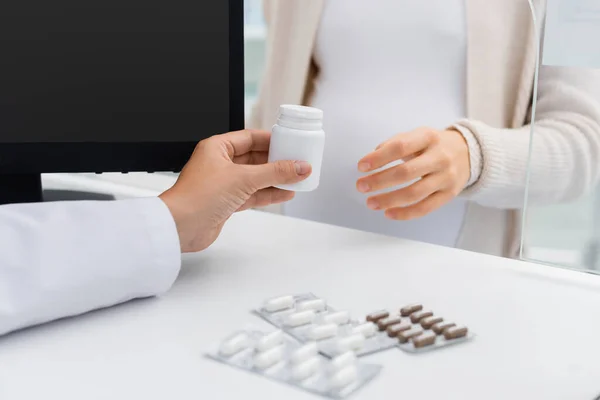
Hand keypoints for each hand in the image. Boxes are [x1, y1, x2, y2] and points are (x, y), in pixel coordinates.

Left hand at [159, 129, 310, 252]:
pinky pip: (252, 194)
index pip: (249, 137)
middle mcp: (218, 163)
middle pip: (254, 158)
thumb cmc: (197, 196)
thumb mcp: (244, 178)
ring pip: (255, 178)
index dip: (271, 140)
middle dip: (276, 162)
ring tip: (296, 179)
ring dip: (275, 179)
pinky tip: (284, 193)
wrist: (180, 227)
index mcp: (217, 147)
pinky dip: (267, 194)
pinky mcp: (225, 202)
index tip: (289, 142)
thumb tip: (298, 167)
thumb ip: (275, 173)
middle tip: (297, 162)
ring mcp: (222, 183)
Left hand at [356, 127, 469, 219]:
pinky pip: (425, 208)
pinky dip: (405, 213)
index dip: (379, 158)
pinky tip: (388, 213)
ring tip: (370, 203)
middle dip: (379, 181)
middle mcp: (440, 157)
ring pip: (414, 193)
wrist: (468, 153)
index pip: (400, 147)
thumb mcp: (417, 135)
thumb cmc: (432, 145)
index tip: (361, 166)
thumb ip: (395, 144)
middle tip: (361, 186)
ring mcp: (446, 177)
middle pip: (405, 173)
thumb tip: (372, 159)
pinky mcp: (449, 195)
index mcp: (428, 137)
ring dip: (388, 200)